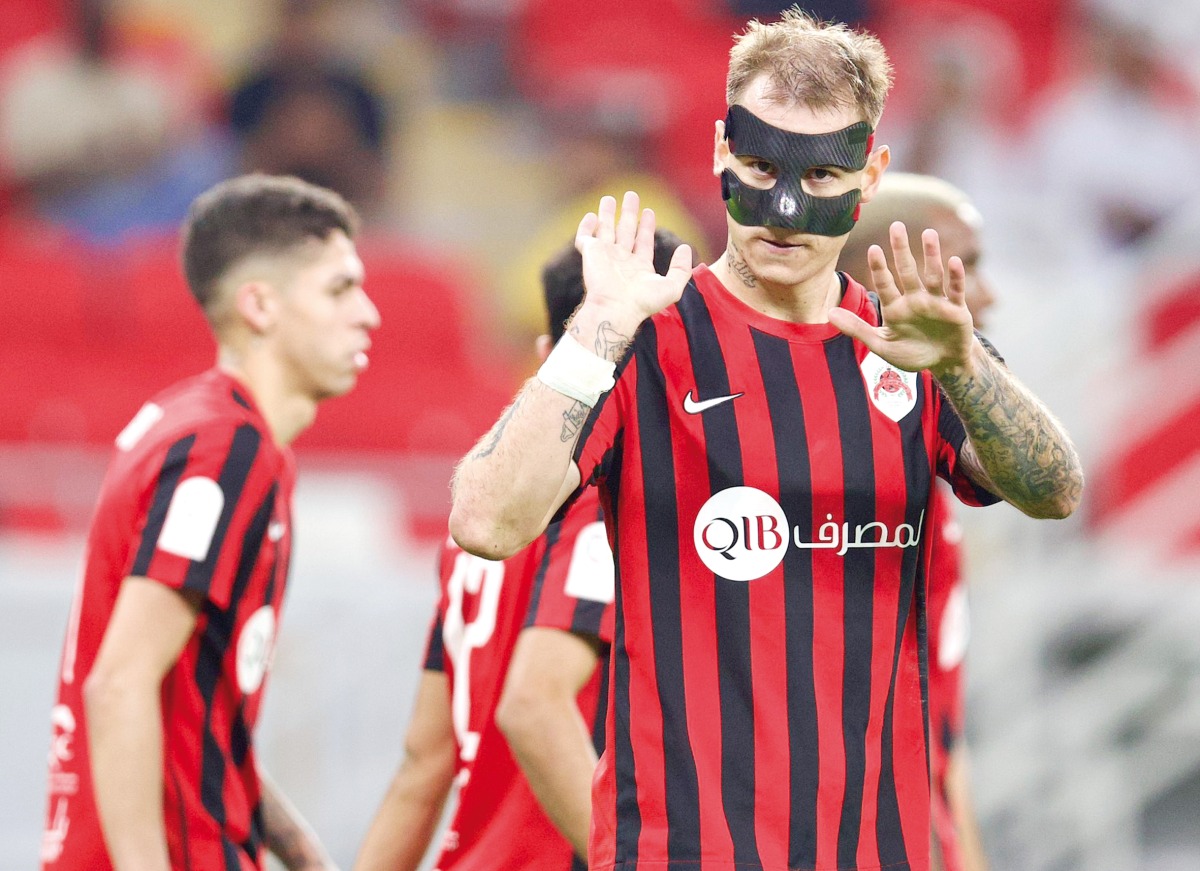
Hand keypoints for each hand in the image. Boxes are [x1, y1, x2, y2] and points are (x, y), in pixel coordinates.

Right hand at [574, 192, 693, 328]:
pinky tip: (591, 216)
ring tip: (609, 198)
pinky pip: (584, 238)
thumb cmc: (643, 302)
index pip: (643, 241)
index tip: (649, 212)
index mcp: (638, 267)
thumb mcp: (672, 287)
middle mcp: (621, 260)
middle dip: (629, 213)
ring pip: (606, 230)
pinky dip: (586, 227)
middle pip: (625, 231)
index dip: (646, 226)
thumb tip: (685, 248)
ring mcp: (604, 256)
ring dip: (607, 214)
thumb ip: (681, 268)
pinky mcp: (589, 254)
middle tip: (632, 196)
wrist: (615, 308)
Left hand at [828, 221, 975, 375]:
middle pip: (907, 270)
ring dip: (931, 254)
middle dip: (901, 249)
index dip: (879, 267)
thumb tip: (828, 313)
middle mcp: (914, 299)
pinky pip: (955, 290)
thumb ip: (857, 329)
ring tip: (928, 233)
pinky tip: (954, 261)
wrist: (942, 364)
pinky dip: (955, 277)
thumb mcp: (881, 344)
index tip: (873, 249)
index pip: (884, 283)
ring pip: (933, 274)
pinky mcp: (956, 309)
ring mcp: (935, 302)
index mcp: (895, 307)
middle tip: (896, 226)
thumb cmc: (911, 353)